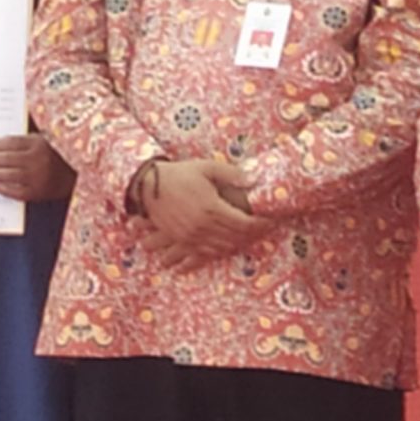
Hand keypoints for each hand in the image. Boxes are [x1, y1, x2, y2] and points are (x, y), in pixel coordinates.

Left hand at [0, 132, 74, 201]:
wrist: (81, 175)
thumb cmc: (61, 155)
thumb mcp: (47, 140)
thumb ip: (25, 141)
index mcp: (39, 143)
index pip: (9, 143)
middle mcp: (38, 160)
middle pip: (6, 159)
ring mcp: (38, 177)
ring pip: (8, 175)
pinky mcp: (40, 192)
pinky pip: (16, 192)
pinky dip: (3, 189)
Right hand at [136, 157, 258, 269]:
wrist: (148, 185)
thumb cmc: (180, 174)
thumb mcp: (206, 168)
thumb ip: (231, 174)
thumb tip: (253, 180)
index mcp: (212, 208)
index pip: (245, 223)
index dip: (261, 224)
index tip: (270, 221)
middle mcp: (203, 226)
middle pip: (236, 237)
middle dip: (253, 235)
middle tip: (264, 230)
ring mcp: (191, 236)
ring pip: (222, 247)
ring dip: (238, 244)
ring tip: (249, 238)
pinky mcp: (181, 240)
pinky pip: (205, 253)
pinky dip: (219, 251)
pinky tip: (227, 246)